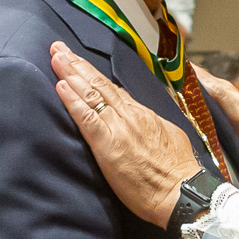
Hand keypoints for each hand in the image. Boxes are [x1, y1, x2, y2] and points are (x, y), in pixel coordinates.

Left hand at [50, 42, 200, 223]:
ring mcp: (118, 128)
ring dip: (71, 74)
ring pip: (91, 94)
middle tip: (59, 48)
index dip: (95, 75)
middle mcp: (129, 115)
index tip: (81, 63)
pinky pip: (86, 117)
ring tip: (56, 57)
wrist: (182, 191)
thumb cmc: (179, 171)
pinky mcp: (107, 144)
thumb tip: (144, 119)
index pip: (114, 90)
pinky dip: (72, 100)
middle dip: (78, 64)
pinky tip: (60, 86)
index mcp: (143, 114)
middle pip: (99, 84)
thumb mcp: (170, 137)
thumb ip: (152, 125)